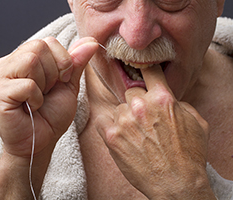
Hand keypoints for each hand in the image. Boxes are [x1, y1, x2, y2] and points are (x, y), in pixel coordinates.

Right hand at [0, 37, 97, 158]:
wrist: (40, 142)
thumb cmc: (51, 116)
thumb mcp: (68, 86)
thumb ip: (76, 62)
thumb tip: (91, 41)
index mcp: (21, 59)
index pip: (47, 42)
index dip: (62, 62)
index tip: (59, 83)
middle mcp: (6, 64)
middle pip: (38, 47)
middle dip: (53, 74)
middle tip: (46, 93)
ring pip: (30, 60)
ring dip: (43, 85)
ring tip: (37, 99)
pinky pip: (26, 85)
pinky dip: (36, 99)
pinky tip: (30, 108)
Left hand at [96, 65, 213, 198]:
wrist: (176, 183)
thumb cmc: (189, 155)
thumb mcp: (196, 123)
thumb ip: (180, 104)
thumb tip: (168, 99)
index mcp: (163, 98)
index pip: (149, 72)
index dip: (146, 72)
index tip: (142, 75)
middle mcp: (141, 105)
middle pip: (131, 91)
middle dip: (137, 102)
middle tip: (143, 118)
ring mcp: (125, 120)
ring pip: (118, 108)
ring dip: (124, 117)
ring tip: (135, 134)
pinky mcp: (112, 136)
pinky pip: (102, 120)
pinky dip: (107, 125)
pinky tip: (116, 133)